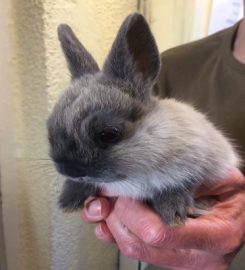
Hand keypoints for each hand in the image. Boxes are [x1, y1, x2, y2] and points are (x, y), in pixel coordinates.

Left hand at [81, 169, 244, 269]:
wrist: (239, 213)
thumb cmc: (232, 194)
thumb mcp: (223, 180)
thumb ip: (193, 180)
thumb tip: (154, 177)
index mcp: (216, 237)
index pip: (160, 232)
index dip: (134, 212)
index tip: (124, 192)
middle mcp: (196, 257)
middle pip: (140, 245)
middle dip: (117, 217)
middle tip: (108, 195)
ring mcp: (181, 261)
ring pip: (133, 250)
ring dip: (112, 225)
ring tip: (103, 204)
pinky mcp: (169, 257)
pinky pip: (136, 250)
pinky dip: (116, 234)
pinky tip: (108, 219)